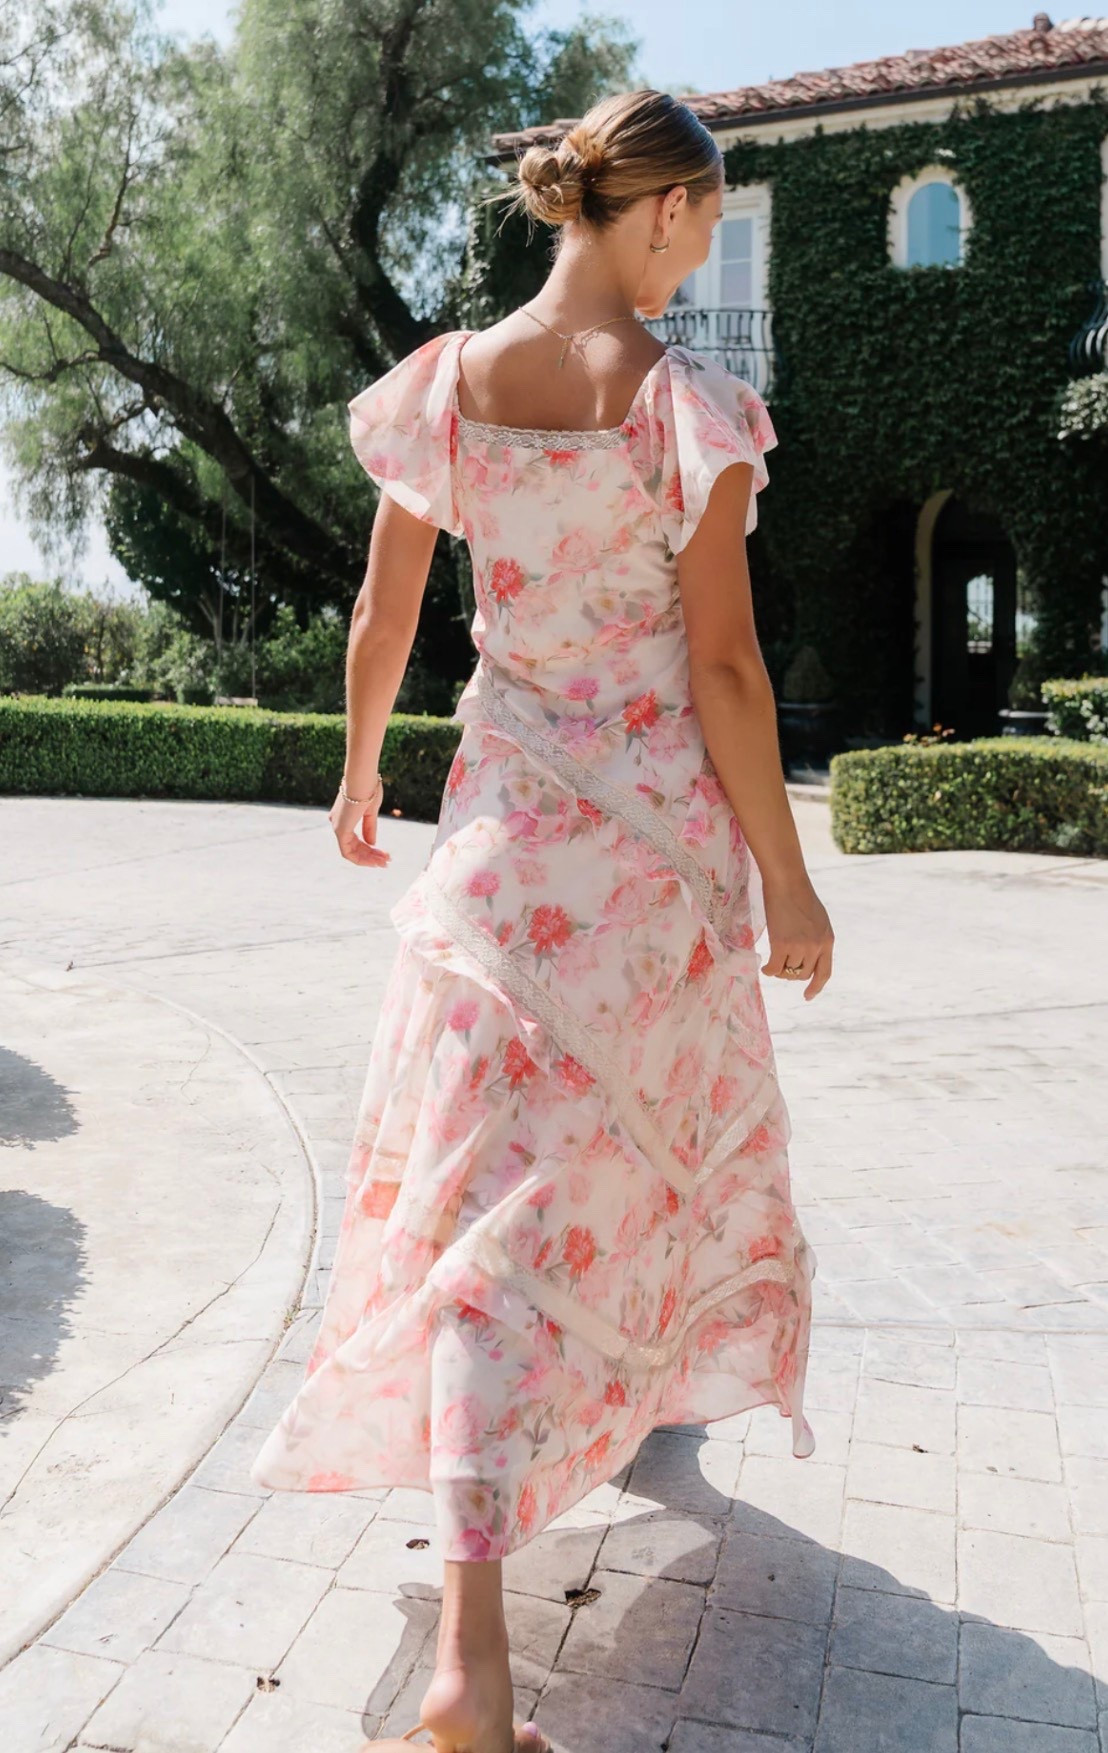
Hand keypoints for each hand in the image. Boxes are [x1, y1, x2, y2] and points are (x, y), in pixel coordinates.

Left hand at [328, 784, 389, 867]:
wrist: (362, 778)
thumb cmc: (368, 788)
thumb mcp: (370, 811)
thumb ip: (369, 827)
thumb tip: (371, 844)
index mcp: (343, 817)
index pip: (354, 840)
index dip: (368, 849)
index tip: (382, 852)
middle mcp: (337, 823)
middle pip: (353, 848)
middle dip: (370, 856)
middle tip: (387, 860)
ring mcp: (338, 827)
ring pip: (351, 852)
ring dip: (368, 859)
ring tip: (385, 862)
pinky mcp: (340, 830)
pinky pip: (348, 852)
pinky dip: (362, 858)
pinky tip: (376, 860)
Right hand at [760, 874, 832, 1000]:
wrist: (787, 881)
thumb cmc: (799, 895)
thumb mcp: (818, 919)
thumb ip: (816, 938)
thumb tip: (806, 955)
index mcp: (828, 941)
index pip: (824, 972)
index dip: (816, 987)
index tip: (808, 996)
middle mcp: (816, 946)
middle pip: (803, 974)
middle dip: (791, 974)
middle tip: (781, 965)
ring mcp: (799, 947)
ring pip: (787, 971)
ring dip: (779, 969)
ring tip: (772, 959)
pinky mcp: (782, 944)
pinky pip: (774, 968)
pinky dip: (768, 970)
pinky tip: (764, 966)